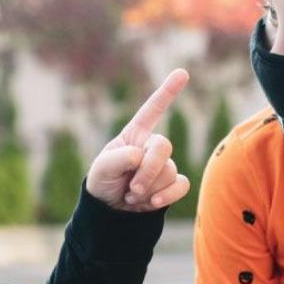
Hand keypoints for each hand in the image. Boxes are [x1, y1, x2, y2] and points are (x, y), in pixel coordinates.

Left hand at [87, 69, 190, 211]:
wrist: (110, 210)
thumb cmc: (103, 181)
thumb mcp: (101, 168)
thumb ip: (118, 158)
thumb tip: (140, 157)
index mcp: (135, 135)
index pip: (153, 109)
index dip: (167, 91)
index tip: (182, 73)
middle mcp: (151, 147)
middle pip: (163, 146)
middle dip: (148, 169)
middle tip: (131, 187)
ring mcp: (163, 165)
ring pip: (169, 170)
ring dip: (149, 188)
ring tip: (131, 196)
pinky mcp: (171, 184)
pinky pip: (181, 185)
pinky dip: (168, 195)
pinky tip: (153, 202)